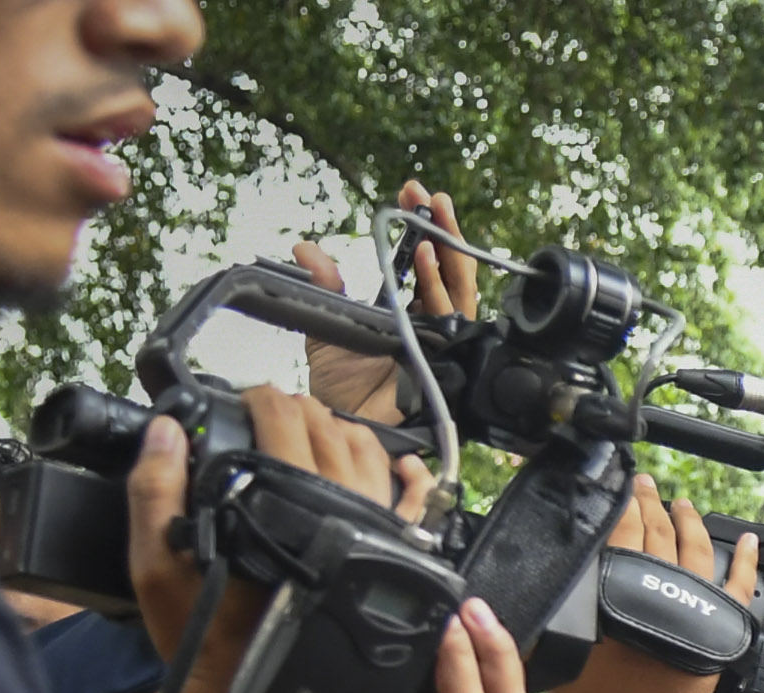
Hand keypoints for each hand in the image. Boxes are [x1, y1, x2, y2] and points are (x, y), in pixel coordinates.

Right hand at [131, 385, 431, 664]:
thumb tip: (168, 430)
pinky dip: (408, 480)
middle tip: (273, 412)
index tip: (246, 397)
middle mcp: (342, 520)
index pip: (287, 428)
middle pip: (333, 435)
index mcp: (287, 512)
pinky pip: (414, 512)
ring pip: (373, 461)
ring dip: (345, 433)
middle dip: (301, 411)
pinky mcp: (388, 565)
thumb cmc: (202, 634)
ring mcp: (373, 541)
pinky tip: (398, 464)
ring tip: (314, 429)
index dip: (264, 400)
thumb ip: (155, 492)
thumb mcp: (158, 564)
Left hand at [292, 182, 478, 422]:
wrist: (347, 426)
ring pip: (457, 290)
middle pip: (446, 271)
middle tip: (428, 195)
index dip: (419, 230)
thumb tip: (306, 247)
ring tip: (430, 218)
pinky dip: (438, 285)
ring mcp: (442, 341)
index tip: (409, 195)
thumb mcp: (328, 328)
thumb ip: (325, 287)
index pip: (421, 266)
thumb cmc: (342, 391)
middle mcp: (430, 326)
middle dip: (440, 229)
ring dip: (445, 250)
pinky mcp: (447, 358)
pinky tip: (426, 258)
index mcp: (407, 315)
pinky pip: (451, 318)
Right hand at [548, 473, 759, 692]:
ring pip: (696, 551)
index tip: (621, 484)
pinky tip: (750, 540)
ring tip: (681, 504)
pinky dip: (747, 560)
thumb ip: (565, 592)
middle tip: (644, 484)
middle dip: (650, 503)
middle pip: (658, 534)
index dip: (622, 503)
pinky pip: (740, 588)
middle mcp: (658, 594)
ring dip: (689, 521)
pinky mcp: (720, 634)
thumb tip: (562, 553)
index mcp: (616, 588)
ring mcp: (694, 611)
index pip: (622, 529)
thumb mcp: (562, 634)